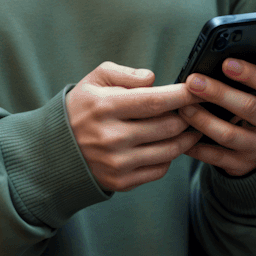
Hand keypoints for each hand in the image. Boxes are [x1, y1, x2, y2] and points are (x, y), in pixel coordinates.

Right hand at [66, 61, 199, 191]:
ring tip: (193, 125)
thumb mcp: (95, 80)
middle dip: (189, 115)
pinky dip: (170, 155)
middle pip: (167, 126)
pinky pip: (160, 169)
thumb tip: (153, 79)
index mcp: (105, 107)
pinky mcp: (121, 181)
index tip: (199, 88)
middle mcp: (112, 137)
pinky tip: (170, 143)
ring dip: (187, 136)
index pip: (154, 101)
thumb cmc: (83, 108)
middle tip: (199, 107)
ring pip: (169, 150)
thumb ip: (125, 73)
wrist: (57, 149)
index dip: (182, 95)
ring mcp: (117, 162)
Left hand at [180, 59, 255, 176]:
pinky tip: (180, 135)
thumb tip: (215, 59)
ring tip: (183, 107)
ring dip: (202, 120)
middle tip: (193, 81)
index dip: (249, 73)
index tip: (225, 63)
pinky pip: (216, 156)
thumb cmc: (254, 106)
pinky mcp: (244, 165)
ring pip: (229, 135)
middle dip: (218, 93)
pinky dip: (196, 146)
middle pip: (248, 107)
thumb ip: (245, 78)